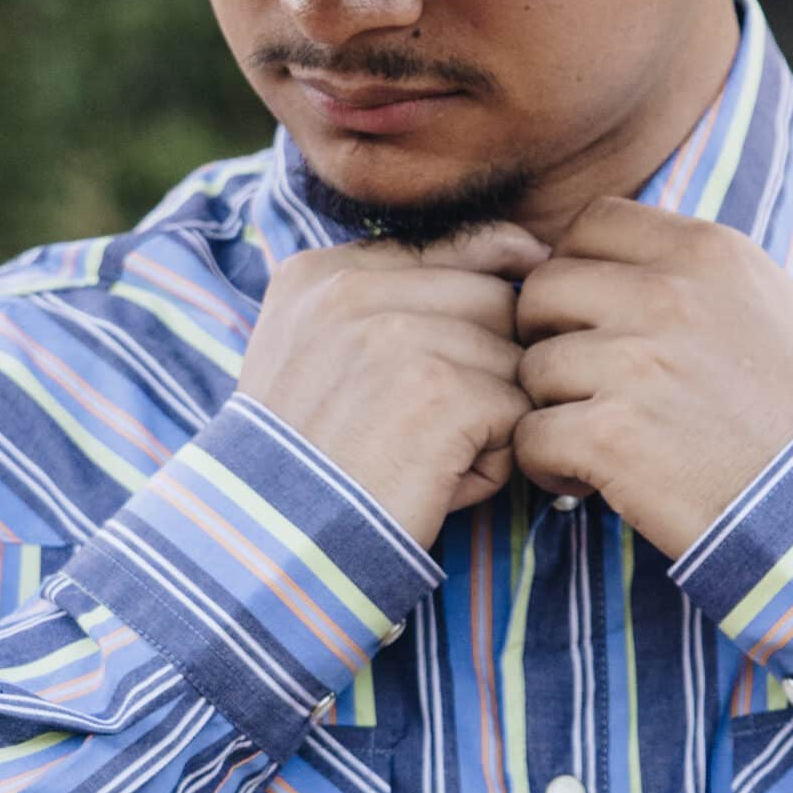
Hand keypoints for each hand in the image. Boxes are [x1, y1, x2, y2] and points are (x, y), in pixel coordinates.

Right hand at [236, 221, 548, 547]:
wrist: (272, 547)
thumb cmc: (305, 463)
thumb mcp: (315, 357)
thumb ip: (388, 300)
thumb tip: (520, 250)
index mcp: (320, 275)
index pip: (452, 244)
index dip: (492, 286)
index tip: (497, 333)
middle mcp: (355, 291)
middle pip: (493, 300)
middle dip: (488, 365)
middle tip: (432, 426)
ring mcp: (398, 337)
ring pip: (511, 359)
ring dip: (489, 419)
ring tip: (423, 459)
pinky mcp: (442, 391)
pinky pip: (517, 413)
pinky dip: (491, 463)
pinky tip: (434, 484)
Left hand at [513, 202, 792, 558]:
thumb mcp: (765, 305)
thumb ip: (688, 274)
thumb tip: (605, 265)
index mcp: (706, 251)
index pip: (591, 223)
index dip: (578, 270)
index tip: (594, 318)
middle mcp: (666, 295)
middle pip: (543, 289)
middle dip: (550, 337)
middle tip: (584, 385)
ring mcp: (634, 363)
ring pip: (532, 367)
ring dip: (552, 408)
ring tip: (600, 440)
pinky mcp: (610, 436)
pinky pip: (531, 437)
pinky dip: (549, 466)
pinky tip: (591, 480)